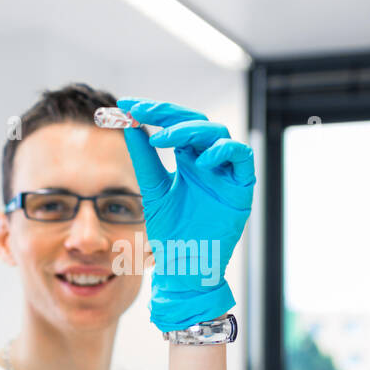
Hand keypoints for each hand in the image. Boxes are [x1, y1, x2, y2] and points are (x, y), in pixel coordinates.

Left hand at [118, 99, 255, 330]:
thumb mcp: (153, 189)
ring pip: (218, 133)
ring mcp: (226, 172)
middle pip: (196, 122)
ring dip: (190, 130)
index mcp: (188, 159)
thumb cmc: (170, 232)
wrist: (185, 264)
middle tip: (142, 113)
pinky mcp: (241, 187)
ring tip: (162, 140)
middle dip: (168, 114)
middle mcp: (209, 161)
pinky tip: (201, 160)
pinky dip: (224, 151)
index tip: (127, 105)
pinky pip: (242, 156)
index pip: (174, 124)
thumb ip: (144, 158)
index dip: (153, 111)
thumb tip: (129, 125)